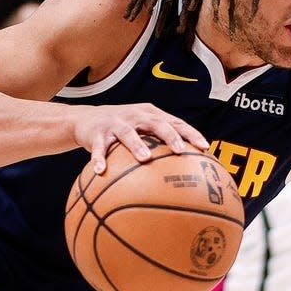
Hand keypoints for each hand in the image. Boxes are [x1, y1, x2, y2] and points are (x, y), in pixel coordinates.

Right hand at [73, 103, 209, 172]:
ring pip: (128, 133)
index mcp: (151, 115)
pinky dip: (99, 158)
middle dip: (170, 136)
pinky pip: (99, 147)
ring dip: (137, 145)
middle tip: (179, 150)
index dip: (191, 133)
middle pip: (156, 123)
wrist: (86, 119)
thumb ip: (160, 147)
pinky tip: (101, 171)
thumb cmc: (123, 129)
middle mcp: (135, 116)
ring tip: (145, 159)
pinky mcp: (96, 132)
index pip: (175, 122)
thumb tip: (184, 174)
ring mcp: (116, 123)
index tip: (205, 147)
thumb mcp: (142, 131)